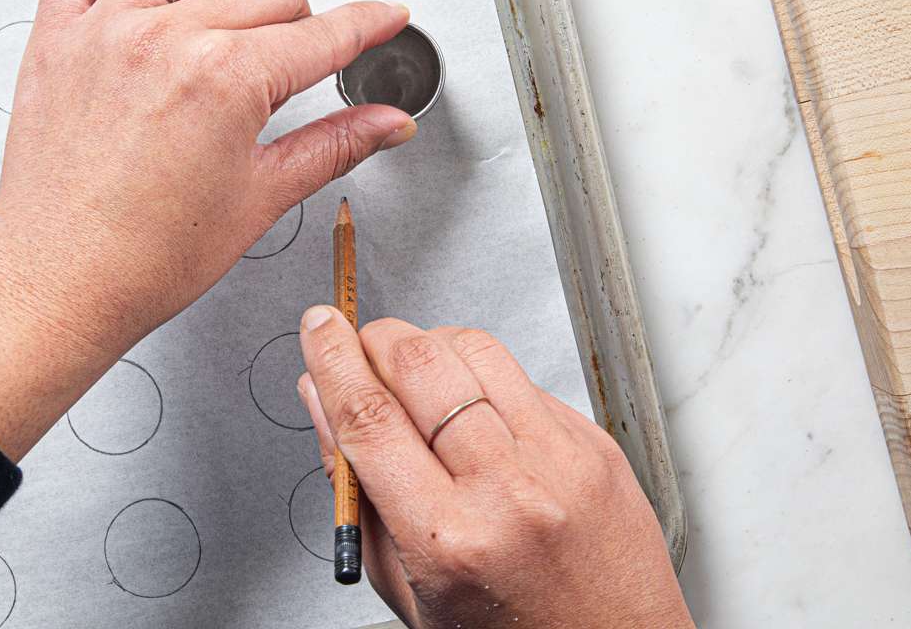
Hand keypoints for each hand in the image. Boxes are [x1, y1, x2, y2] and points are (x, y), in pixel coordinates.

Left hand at [0, 0, 415, 458]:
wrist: (57, 284)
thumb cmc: (144, 258)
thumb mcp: (260, 198)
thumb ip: (334, 145)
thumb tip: (388, 124)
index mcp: (225, 79)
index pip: (322, 32)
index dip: (367, 24)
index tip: (384, 17)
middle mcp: (166, 39)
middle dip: (296, 20)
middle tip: (285, 64)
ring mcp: (107, 29)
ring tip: (213, 17)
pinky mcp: (57, 34)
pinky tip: (137, 7)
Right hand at [297, 309, 691, 628]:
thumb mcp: (405, 584)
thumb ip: (355, 488)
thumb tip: (322, 401)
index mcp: (450, 539)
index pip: (370, 418)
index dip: (332, 359)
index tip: (318, 326)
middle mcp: (509, 492)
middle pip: (420, 364)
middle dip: (376, 339)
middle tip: (360, 347)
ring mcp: (559, 461)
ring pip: (475, 349)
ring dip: (429, 344)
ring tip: (415, 375)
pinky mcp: (592, 443)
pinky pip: (521, 376)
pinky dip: (482, 376)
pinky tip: (472, 408)